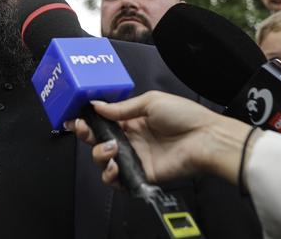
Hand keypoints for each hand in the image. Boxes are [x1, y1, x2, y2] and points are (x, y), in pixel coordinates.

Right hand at [67, 91, 250, 185]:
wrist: (205, 139)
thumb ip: (122, 107)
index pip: (103, 120)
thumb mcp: (151, 101)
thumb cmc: (185, 116)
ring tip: (110, 148)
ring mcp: (135, 157)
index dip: (88, 120)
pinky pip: (117, 179)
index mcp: (132, 119)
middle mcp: (131, 138)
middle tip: (83, 130)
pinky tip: (114, 166)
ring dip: (99, 154)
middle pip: (98, 140)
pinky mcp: (140, 174)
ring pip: (103, 160)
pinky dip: (110, 175)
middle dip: (86, 135)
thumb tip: (97, 105)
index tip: (76, 117)